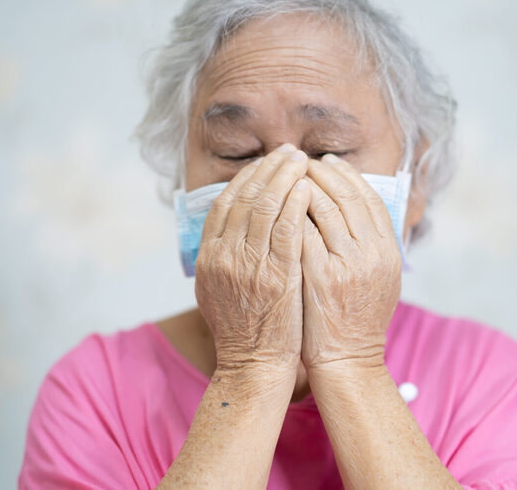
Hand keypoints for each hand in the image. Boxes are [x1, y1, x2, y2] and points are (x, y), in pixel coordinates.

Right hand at [194, 144, 311, 374]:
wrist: (253, 366)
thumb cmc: (244, 330)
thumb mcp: (217, 290)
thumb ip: (223, 255)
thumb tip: (232, 224)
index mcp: (209, 257)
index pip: (225, 203)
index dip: (246, 178)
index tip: (265, 163)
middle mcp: (224, 257)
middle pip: (245, 198)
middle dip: (268, 169)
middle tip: (288, 151)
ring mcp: (248, 267)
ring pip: (265, 208)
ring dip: (284, 178)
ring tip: (302, 160)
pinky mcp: (276, 278)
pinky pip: (286, 231)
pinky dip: (296, 205)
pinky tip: (308, 188)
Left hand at [301, 154, 401, 370]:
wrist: (348, 360)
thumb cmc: (356, 320)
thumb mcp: (376, 277)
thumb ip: (368, 243)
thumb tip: (351, 206)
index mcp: (388, 250)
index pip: (368, 197)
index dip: (346, 175)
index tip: (326, 161)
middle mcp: (373, 253)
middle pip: (347, 195)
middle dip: (321, 172)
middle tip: (299, 160)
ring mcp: (348, 265)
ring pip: (325, 209)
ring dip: (302, 186)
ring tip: (283, 175)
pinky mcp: (321, 277)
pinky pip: (303, 233)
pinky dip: (289, 215)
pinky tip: (273, 203)